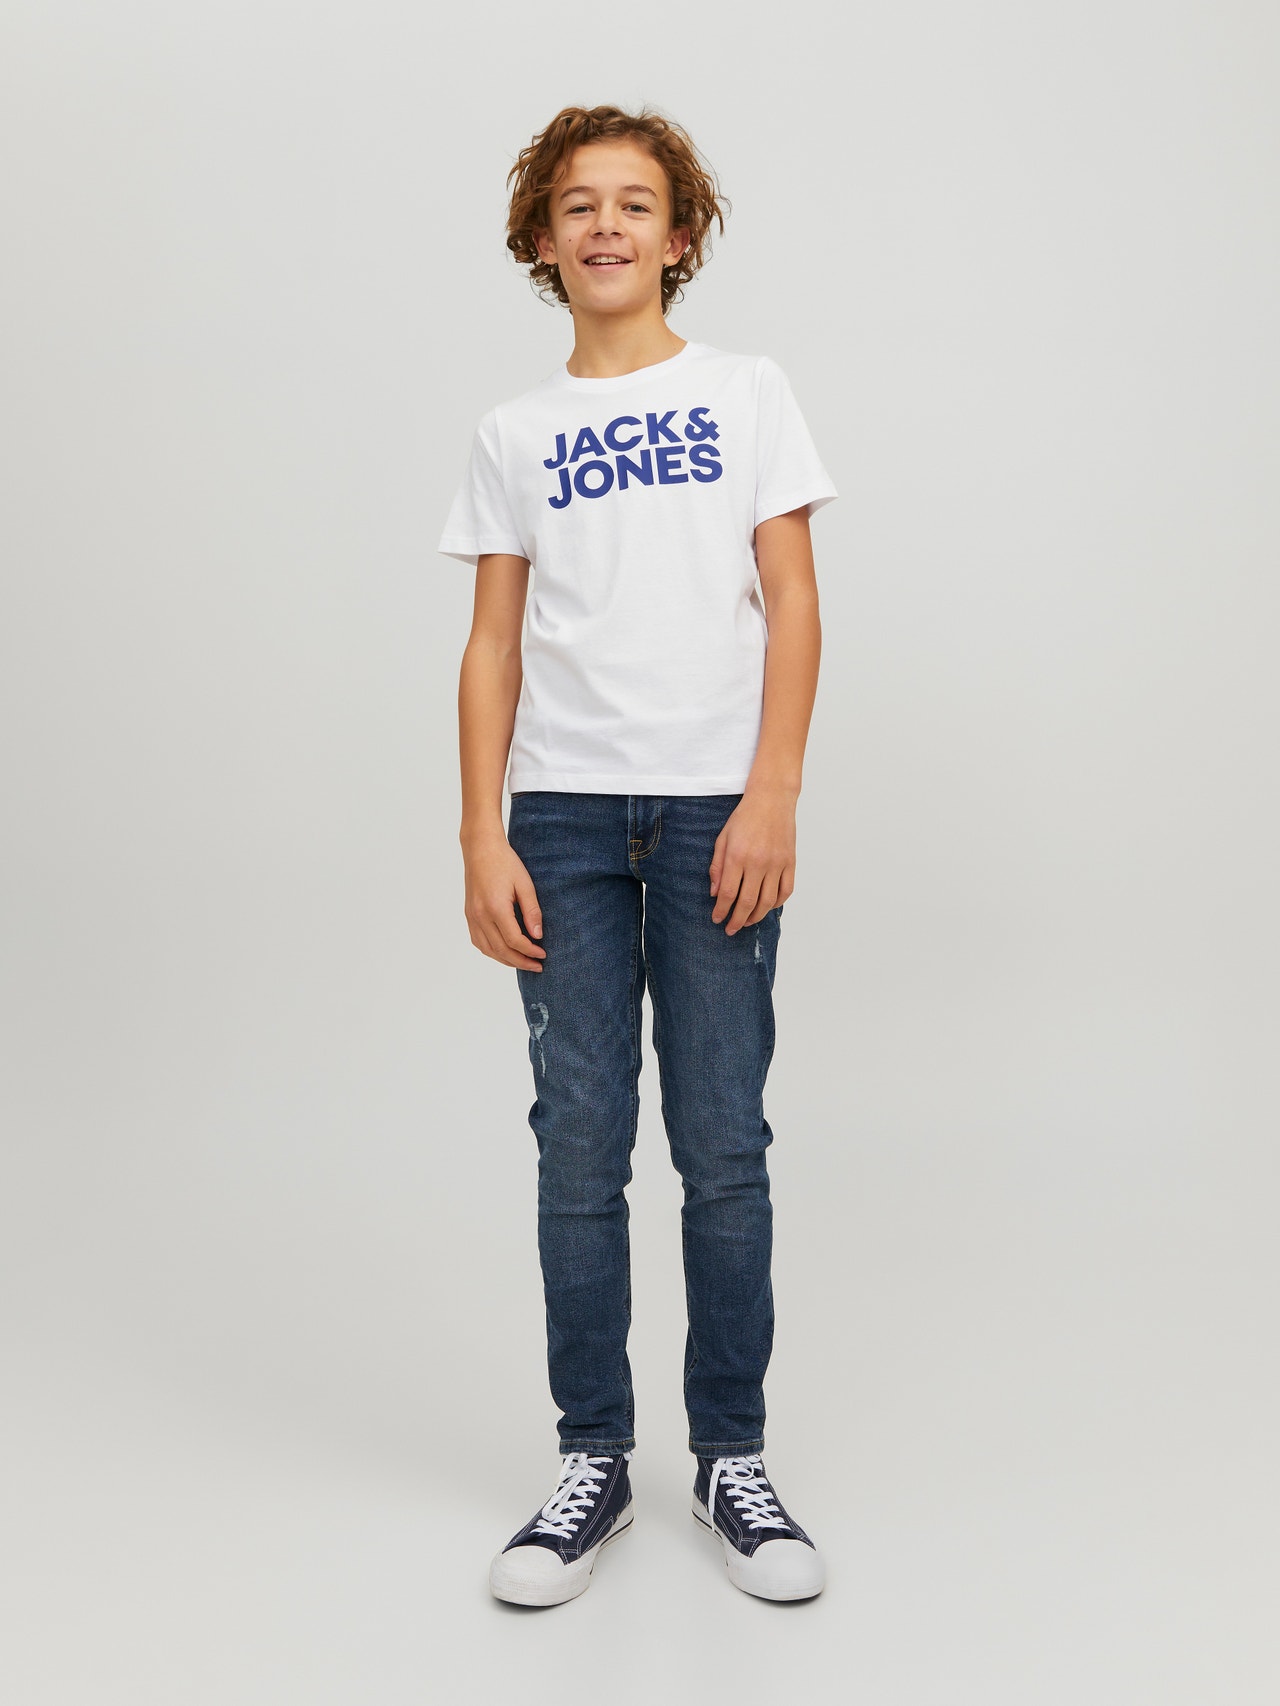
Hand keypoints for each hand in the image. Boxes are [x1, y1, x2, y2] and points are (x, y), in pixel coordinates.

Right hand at [462, 828, 546, 970]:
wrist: (480, 848)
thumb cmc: (505, 862)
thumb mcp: (525, 884)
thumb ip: (532, 911)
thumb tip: (538, 936)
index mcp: (495, 908)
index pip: (514, 941)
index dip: (530, 952)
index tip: (543, 955)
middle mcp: (480, 916)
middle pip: (501, 950)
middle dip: (520, 961)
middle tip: (537, 966)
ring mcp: (472, 916)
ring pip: (488, 950)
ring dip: (506, 960)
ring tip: (523, 962)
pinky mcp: (469, 914)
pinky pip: (478, 941)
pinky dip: (492, 951)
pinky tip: (504, 952)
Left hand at [709, 787, 796, 932]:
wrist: (772, 799)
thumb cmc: (744, 818)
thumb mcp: (723, 839)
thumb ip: (717, 867)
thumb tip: (715, 894)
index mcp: (738, 856)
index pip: (728, 893)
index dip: (721, 911)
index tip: (717, 919)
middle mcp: (758, 862)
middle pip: (747, 902)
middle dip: (737, 920)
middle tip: (730, 929)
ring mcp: (777, 863)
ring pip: (767, 901)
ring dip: (756, 916)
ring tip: (747, 921)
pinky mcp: (790, 862)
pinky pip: (785, 891)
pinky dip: (776, 904)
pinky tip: (766, 907)